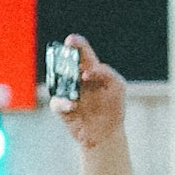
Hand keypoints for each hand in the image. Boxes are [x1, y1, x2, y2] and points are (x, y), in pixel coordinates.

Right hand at [51, 37, 127, 154]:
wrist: (106, 134)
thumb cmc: (113, 107)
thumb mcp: (117, 86)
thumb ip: (106, 73)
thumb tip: (86, 71)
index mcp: (90, 70)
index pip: (82, 52)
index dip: (76, 44)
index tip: (71, 41)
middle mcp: (76, 79)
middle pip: (65, 64)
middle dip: (63, 59)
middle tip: (66, 59)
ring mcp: (67, 92)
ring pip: (58, 81)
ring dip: (64, 82)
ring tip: (76, 87)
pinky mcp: (61, 107)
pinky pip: (57, 101)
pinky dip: (63, 103)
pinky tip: (73, 105)